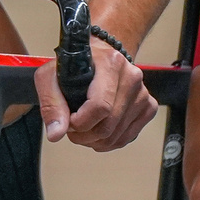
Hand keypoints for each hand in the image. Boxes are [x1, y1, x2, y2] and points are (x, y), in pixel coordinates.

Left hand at [35, 37, 156, 152]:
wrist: (100, 57)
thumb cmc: (76, 66)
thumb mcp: (51, 76)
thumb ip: (50, 104)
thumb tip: (56, 133)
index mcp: (111, 63)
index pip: (100, 106)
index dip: (81, 123)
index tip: (69, 121)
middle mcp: (132, 76)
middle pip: (108, 125)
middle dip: (84, 135)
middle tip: (72, 129)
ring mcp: (142, 93)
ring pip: (117, 135)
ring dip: (95, 141)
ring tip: (83, 129)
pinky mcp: (149, 106)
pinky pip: (128, 137)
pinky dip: (109, 142)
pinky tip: (98, 131)